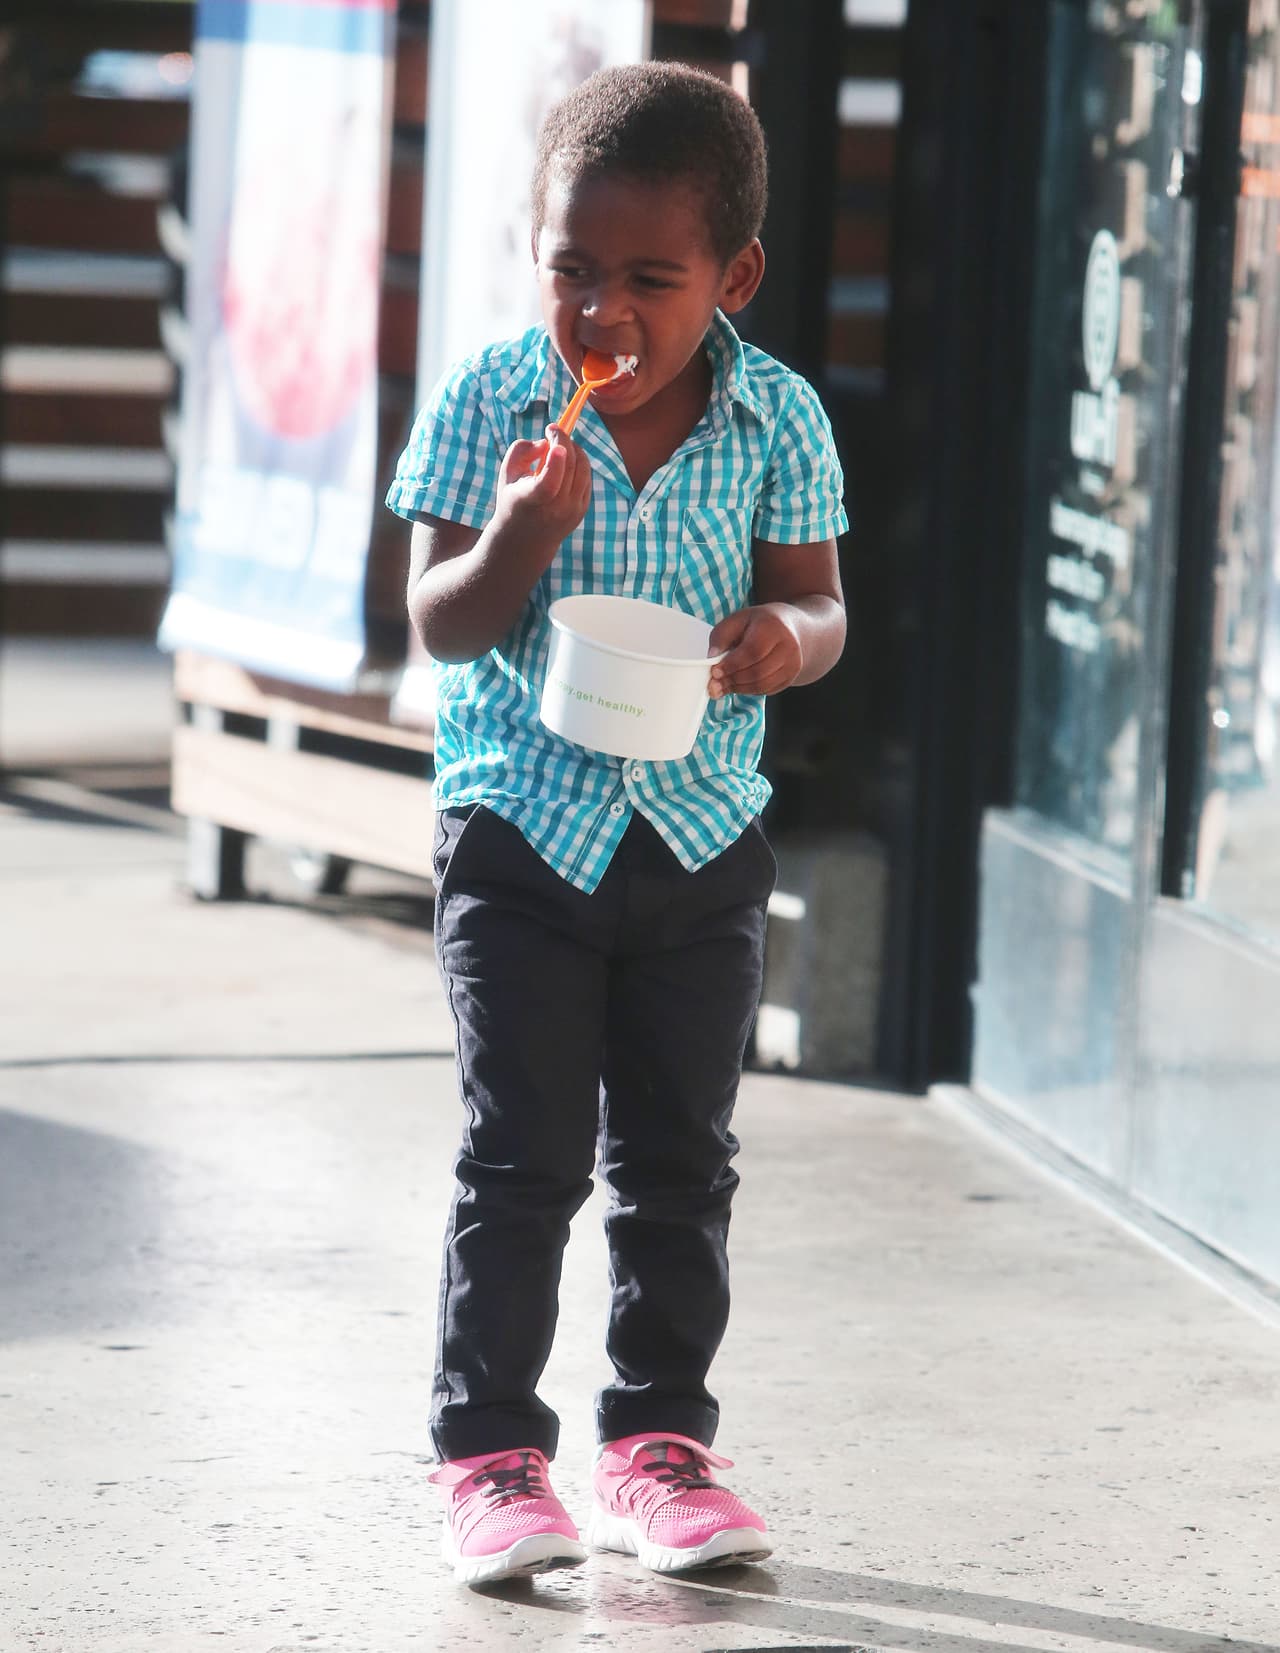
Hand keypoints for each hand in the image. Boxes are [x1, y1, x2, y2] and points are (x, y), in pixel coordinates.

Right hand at [493, 424, 591, 553]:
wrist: (526, 540)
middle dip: (563, 440)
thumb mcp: (507, 473)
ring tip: (559, 446)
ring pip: (583, 467)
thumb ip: (521, 450)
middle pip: (569, 466)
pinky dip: (578, 462)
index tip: (552, 439)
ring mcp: (572, 510)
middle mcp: (555, 509)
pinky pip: (586, 476)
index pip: (548, 484)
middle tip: (553, 430)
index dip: (554, 461)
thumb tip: (546, 442)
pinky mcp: (583, 509)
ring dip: (573, 448)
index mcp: (531, 501)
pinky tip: (565, 462)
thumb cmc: (513, 499)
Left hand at [708, 604, 803, 697]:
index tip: (714, 672)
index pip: (752, 651)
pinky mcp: (791, 677)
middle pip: (757, 671)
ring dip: (739, 688)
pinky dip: (749, 690)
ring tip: (723, 685)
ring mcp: (793, 663)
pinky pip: (767, 690)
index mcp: (773, 626)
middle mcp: (788, 646)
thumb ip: (721, 636)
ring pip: (762, 684)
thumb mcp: (738, 620)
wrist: (789, 628)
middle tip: (714, 684)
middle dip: (732, 680)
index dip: (732, 665)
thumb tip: (712, 658)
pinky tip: (738, 685)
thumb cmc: (759, 623)